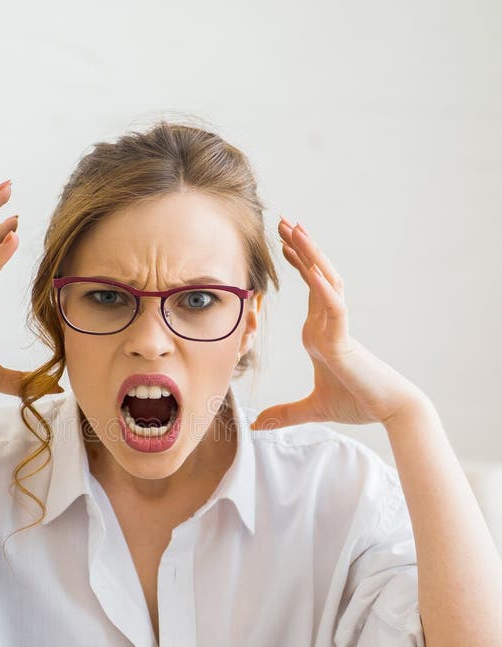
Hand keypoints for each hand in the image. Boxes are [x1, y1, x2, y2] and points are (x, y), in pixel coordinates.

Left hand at [250, 218, 425, 429]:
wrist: (387, 411)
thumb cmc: (356, 403)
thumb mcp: (312, 409)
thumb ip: (285, 414)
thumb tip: (259, 425)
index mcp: (321, 332)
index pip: (308, 289)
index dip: (297, 265)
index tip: (281, 243)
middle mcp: (329, 323)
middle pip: (315, 276)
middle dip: (299, 248)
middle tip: (282, 221)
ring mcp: (337, 328)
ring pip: (325, 283)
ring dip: (310, 255)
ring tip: (295, 229)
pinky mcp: (344, 340)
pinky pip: (334, 308)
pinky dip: (322, 288)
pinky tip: (311, 268)